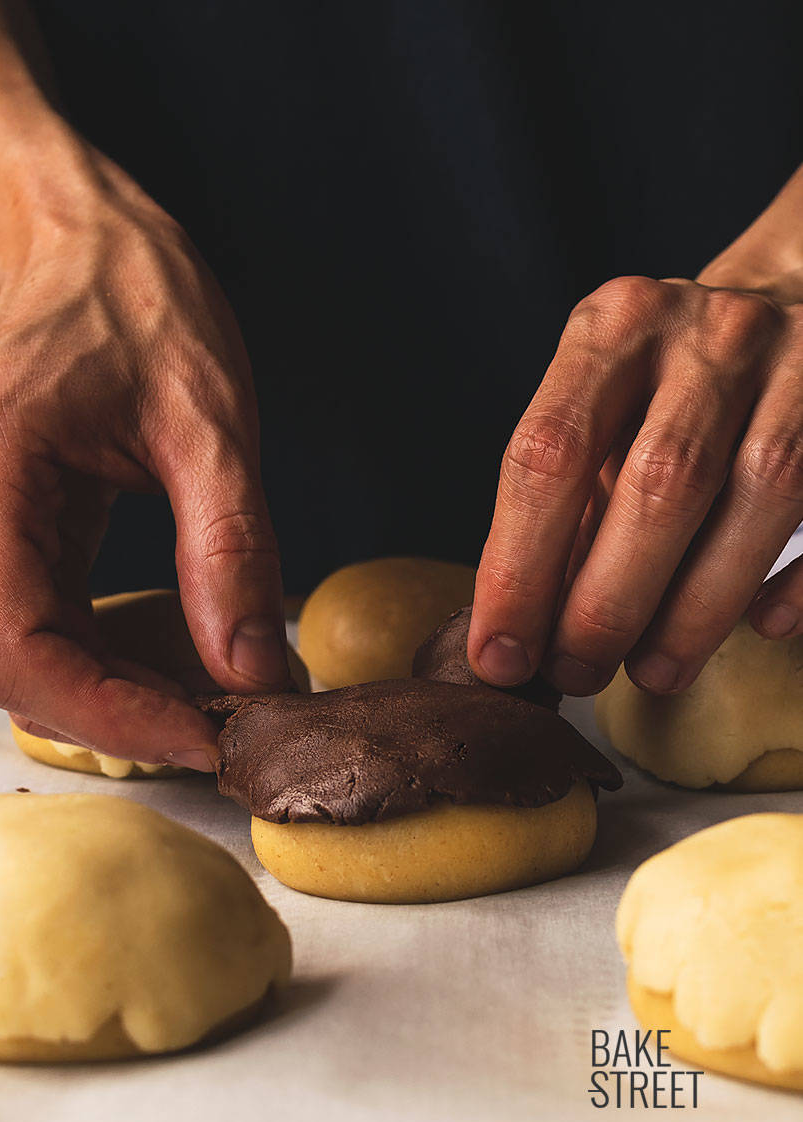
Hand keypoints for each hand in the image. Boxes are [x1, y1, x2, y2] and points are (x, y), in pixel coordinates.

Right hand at [0, 153, 288, 768]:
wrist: (82, 244)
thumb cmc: (140, 303)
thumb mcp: (211, 420)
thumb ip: (230, 550)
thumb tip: (254, 674)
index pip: (14, 647)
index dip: (108, 714)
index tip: (207, 737)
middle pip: (15, 666)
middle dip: (123, 710)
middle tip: (229, 720)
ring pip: (25, 654)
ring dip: (118, 688)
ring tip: (213, 686)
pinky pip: (36, 622)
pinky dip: (106, 655)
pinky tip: (173, 651)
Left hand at [469, 274, 802, 695]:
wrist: (795, 296)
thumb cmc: (669, 383)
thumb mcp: (602, 411)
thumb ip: (569, 503)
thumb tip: (522, 635)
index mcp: (615, 326)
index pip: (549, 453)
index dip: (518, 568)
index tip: (501, 656)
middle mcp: (709, 332)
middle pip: (659, 481)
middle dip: (609, 601)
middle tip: (577, 673)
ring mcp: (802, 358)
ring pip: (761, 492)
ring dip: (698, 607)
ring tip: (652, 673)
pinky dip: (798, 577)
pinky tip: (762, 627)